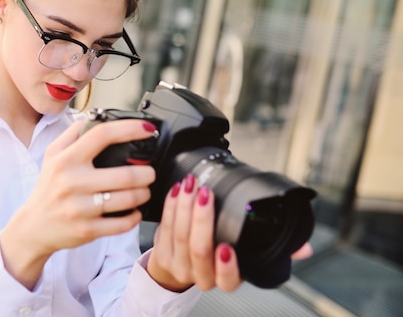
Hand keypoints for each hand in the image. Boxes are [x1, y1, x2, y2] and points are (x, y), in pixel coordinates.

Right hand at [0, 119, 156, 287]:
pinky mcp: (87, 230)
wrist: (34, 226)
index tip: (147, 128)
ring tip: (144, 190)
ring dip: (144, 194)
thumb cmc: (48, 188)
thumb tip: (94, 118)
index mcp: (66, 159)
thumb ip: (73, 134)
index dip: (129, 129)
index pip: (102, 135)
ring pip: (128, 199)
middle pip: (125, 174)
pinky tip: (134, 210)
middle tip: (149, 172)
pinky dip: (134, 216)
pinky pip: (122, 223)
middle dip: (147, 173)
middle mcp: (72, 182)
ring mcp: (80, 208)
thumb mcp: (52, 156)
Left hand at [147, 176, 313, 291]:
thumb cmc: (216, 257)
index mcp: (225, 279)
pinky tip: (178, 190)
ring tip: (192, 184)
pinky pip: (164, 227)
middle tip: (206, 194)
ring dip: (184, 206)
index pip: (227, 281)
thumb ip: (274, 250)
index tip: (227, 248)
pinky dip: (171, 205)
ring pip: (179, 235)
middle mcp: (201, 275)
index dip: (226, 266)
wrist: (177, 267)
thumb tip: (304, 247)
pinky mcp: (162, 252)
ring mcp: (179, 265)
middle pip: (198, 249)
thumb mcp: (247, 257)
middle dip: (201, 219)